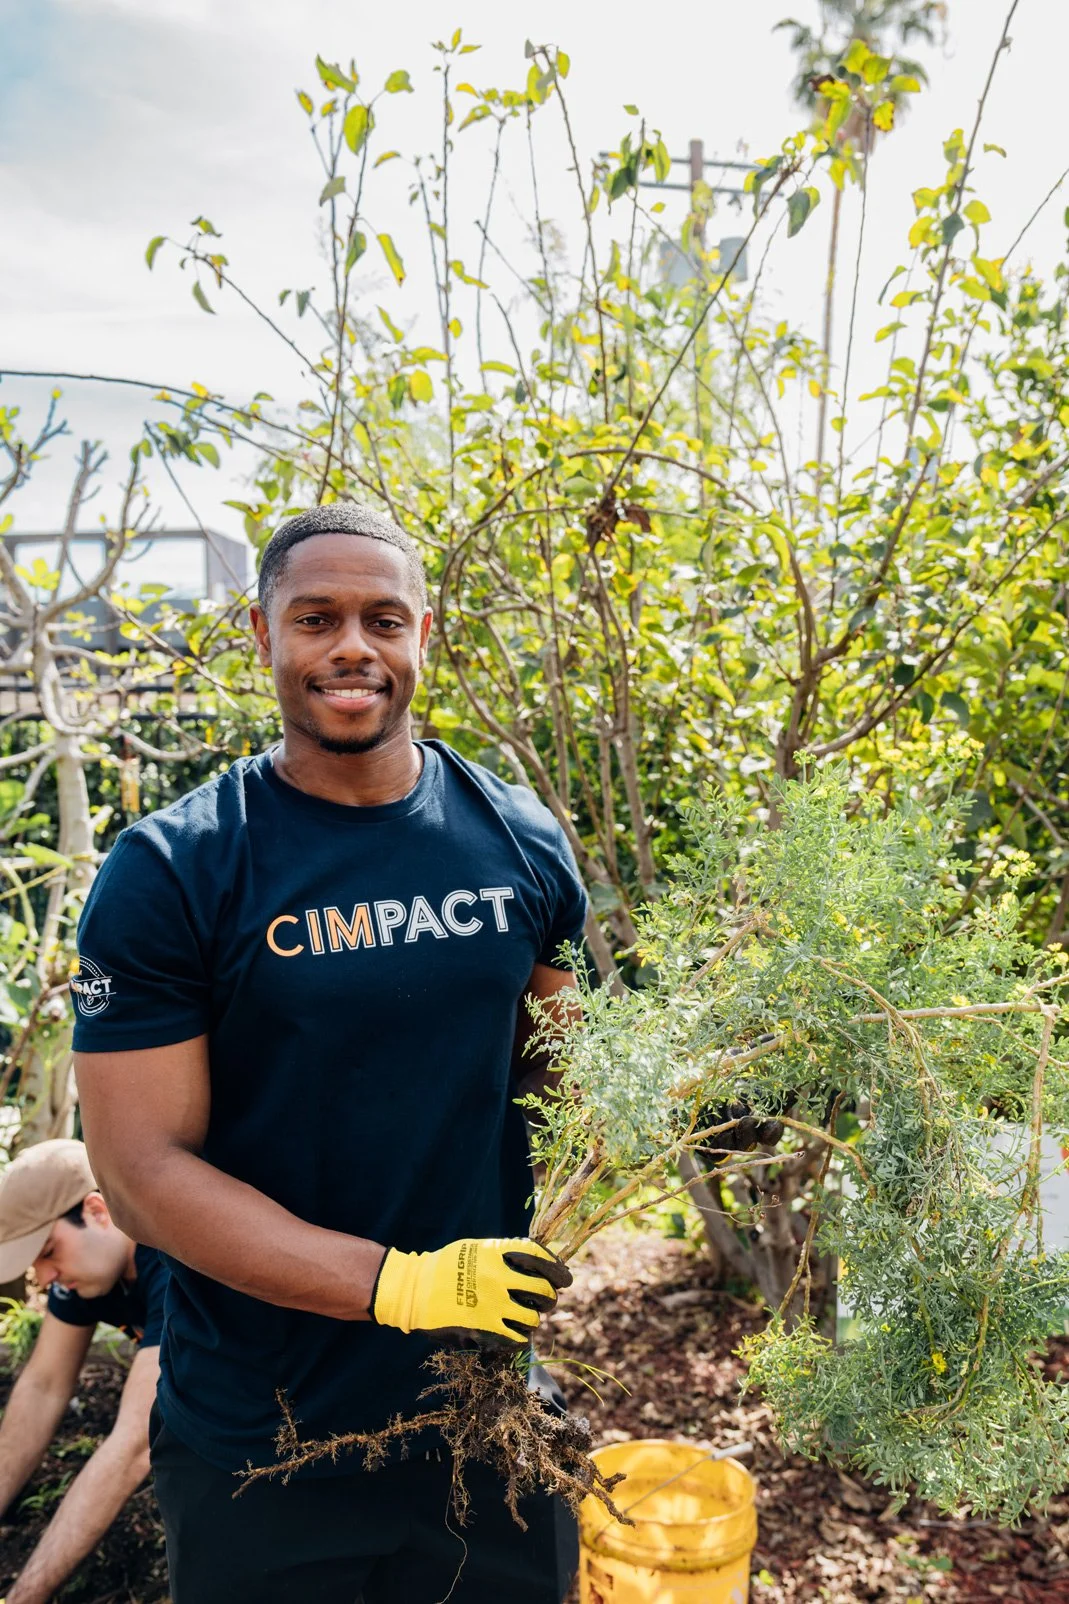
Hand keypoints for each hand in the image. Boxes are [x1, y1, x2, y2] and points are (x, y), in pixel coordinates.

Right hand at [371, 1237, 570, 1344]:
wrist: (414, 1288)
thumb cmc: (445, 1267)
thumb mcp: (475, 1249)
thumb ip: (503, 1254)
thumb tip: (536, 1262)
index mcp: (497, 1252)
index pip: (540, 1257)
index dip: (557, 1269)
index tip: (564, 1277)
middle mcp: (499, 1276)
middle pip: (544, 1290)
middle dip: (549, 1297)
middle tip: (545, 1300)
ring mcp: (492, 1303)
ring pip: (533, 1318)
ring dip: (533, 1319)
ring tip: (526, 1318)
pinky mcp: (484, 1327)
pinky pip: (517, 1338)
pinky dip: (521, 1338)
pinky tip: (516, 1335)